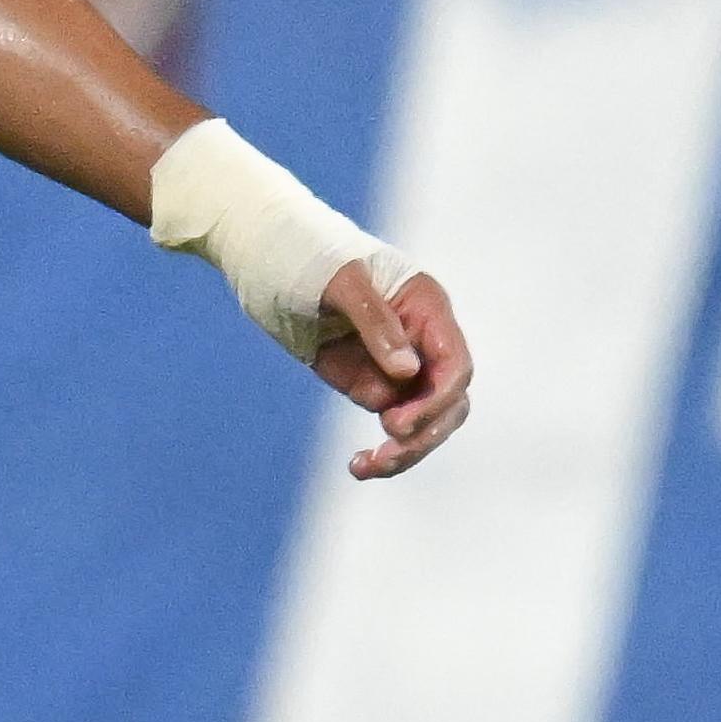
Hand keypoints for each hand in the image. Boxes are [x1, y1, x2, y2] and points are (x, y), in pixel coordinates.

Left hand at [311, 265, 473, 478]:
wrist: (266, 256)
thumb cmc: (307, 255)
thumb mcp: (340, 282)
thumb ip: (376, 323)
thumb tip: (408, 373)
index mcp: (426, 307)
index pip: (454, 365)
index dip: (437, 400)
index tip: (398, 424)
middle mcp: (420, 340)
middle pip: (448, 401)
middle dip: (424, 432)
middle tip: (387, 452)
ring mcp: (396, 365)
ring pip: (423, 421)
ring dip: (405, 451)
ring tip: (364, 466)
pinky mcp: (369, 382)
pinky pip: (391, 425)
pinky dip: (381, 451)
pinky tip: (357, 465)